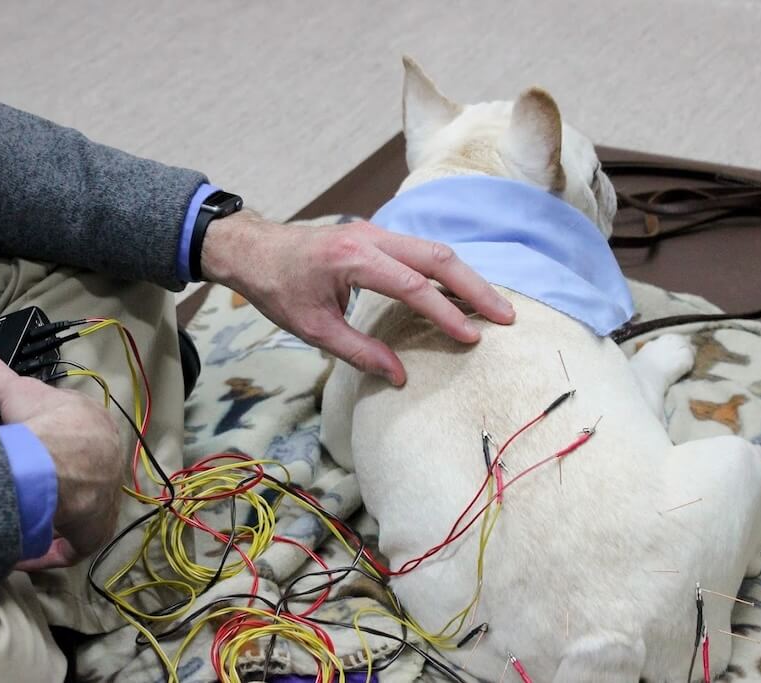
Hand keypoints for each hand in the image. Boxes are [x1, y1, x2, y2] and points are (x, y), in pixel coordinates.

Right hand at [0, 352, 121, 570]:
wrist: (55, 465)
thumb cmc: (45, 425)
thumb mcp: (20, 392)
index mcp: (98, 429)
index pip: (79, 438)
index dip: (53, 444)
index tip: (30, 451)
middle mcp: (108, 464)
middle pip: (80, 476)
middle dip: (53, 482)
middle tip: (23, 488)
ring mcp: (104, 502)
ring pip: (76, 512)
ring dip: (50, 517)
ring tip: (20, 518)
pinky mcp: (92, 534)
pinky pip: (68, 547)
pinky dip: (44, 551)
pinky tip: (20, 552)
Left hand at [200, 211, 514, 384]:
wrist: (255, 250)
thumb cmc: (278, 288)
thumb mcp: (312, 328)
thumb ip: (358, 351)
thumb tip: (399, 376)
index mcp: (353, 258)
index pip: (412, 286)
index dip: (445, 314)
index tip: (471, 337)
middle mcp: (371, 238)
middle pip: (438, 257)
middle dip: (475, 287)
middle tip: (506, 316)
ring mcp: (376, 232)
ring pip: (434, 250)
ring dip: (466, 277)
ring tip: (493, 307)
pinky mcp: (377, 236)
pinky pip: (421, 250)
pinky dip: (447, 271)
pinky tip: (462, 292)